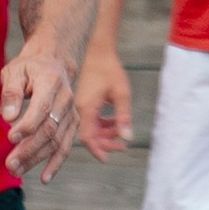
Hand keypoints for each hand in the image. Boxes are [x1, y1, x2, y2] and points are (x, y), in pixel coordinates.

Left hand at [1, 44, 78, 183]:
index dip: (27, 125)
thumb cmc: (29, 67)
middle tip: (10, 164)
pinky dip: (56, 163)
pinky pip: (66, 146)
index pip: (42, 108)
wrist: (53, 61)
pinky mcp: (72, 123)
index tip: (10, 137)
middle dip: (29, 149)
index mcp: (51, 81)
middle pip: (50, 129)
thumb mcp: (15, 70)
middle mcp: (65, 98)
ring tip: (17, 170)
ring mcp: (71, 112)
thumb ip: (11, 91)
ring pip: (57, 141)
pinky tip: (44, 177)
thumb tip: (8, 117)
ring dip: (37, 159)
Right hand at [76, 43, 133, 159]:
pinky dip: (103, 122)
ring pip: (92, 127)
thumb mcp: (121, 93)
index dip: (97, 150)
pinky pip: (92, 118)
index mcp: (87, 108)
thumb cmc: (109, 69)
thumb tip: (127, 138)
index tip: (107, 159)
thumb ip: (123, 117)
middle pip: (90, 135)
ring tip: (121, 131)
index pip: (88, 138)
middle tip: (122, 146)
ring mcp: (82, 104)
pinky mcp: (85, 100)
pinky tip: (114, 119)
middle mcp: (81, 108)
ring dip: (106, 132)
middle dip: (106, 142)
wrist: (99, 50)